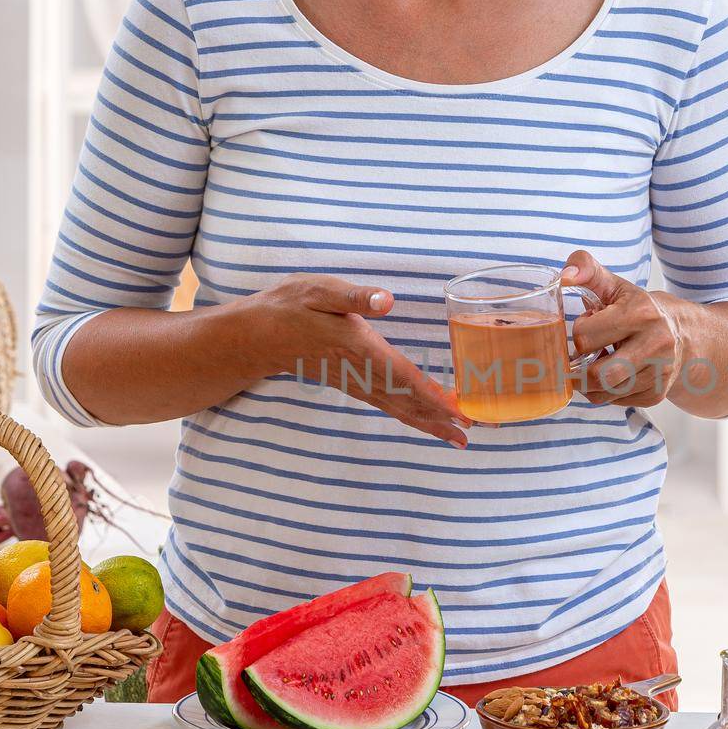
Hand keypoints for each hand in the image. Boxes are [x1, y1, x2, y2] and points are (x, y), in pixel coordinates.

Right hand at [255, 274, 469, 446]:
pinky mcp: (352, 384)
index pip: (404, 376)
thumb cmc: (290, 306)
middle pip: (407, 401)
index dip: (433, 395)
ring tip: (456, 437)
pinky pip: (387, 405)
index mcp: (359, 347)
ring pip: (398, 408)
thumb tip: (386, 300)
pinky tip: (424, 419)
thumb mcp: (320, 291)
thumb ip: (354, 297)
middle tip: (470, 433)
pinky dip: (410, 415)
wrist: (257, 335)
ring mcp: (356, 382)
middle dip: (439, 418)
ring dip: (428, 422)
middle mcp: (361, 371)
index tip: (458, 411)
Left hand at [561, 251, 688, 407]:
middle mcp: (655, 345)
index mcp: (641, 313)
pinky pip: (614, 401)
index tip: (589, 326)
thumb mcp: (617, 285)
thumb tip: (565, 275)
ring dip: (590, 381)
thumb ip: (588, 270)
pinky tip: (614, 373)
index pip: (585, 336)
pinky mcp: (656, 394)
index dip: (579, 332)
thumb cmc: (642, 310)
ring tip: (598, 361)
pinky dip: (605, 391)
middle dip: (578, 369)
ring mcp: (658, 373)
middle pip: (596, 375)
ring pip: (603, 392)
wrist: (688, 336)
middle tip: (580, 356)